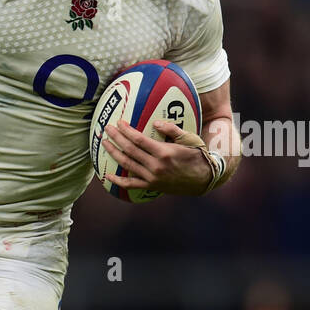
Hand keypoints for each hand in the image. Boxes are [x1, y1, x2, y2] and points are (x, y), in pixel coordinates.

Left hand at [101, 119, 215, 195]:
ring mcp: (152, 178)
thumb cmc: (197, 155)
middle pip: (129, 150)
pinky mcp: (151, 187)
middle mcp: (156, 166)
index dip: (126, 131)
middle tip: (106, 129)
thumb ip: (172, 129)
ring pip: (127, 165)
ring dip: (113, 154)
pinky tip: (108, 175)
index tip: (118, 122)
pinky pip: (131, 184)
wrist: (204, 179)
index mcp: (164, 152)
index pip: (139, 140)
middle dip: (116, 138)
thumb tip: (155, 122)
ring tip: (104, 144)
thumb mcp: (189, 138)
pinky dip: (118, 180)